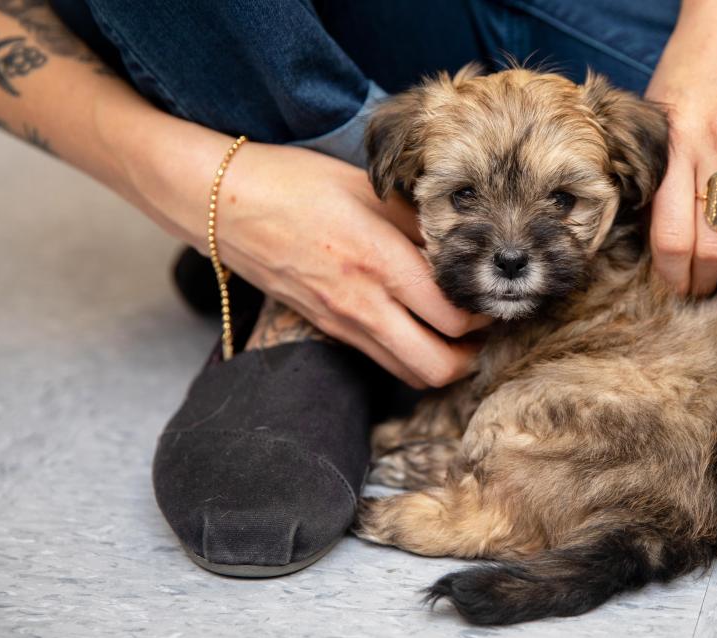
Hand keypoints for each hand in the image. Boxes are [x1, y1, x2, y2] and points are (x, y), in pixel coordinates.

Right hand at [219, 143, 491, 387]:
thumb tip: (462, 244)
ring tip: (458, 334)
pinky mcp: (328, 329)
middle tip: (485, 329)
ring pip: (410, 373)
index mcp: (380, 262)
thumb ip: (418, 223)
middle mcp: (363, 303)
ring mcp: (343, 323)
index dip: (484, 316)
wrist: (224, 204)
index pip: (452, 317)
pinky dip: (410, 356)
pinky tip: (419, 329)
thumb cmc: (296, 184)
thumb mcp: (368, 191)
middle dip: (472, 357)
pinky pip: (383, 360)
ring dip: (442, 363)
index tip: (492, 297)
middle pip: (437, 367)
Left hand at [645, 0, 716, 309]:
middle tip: (713, 302)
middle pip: (715, 237)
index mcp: (677, 144)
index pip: (671, 231)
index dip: (674, 274)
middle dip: (711, 282)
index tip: (678, 292)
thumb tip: (650, 236)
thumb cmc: (693, 68)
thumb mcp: (656, 113)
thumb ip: (655, 168)